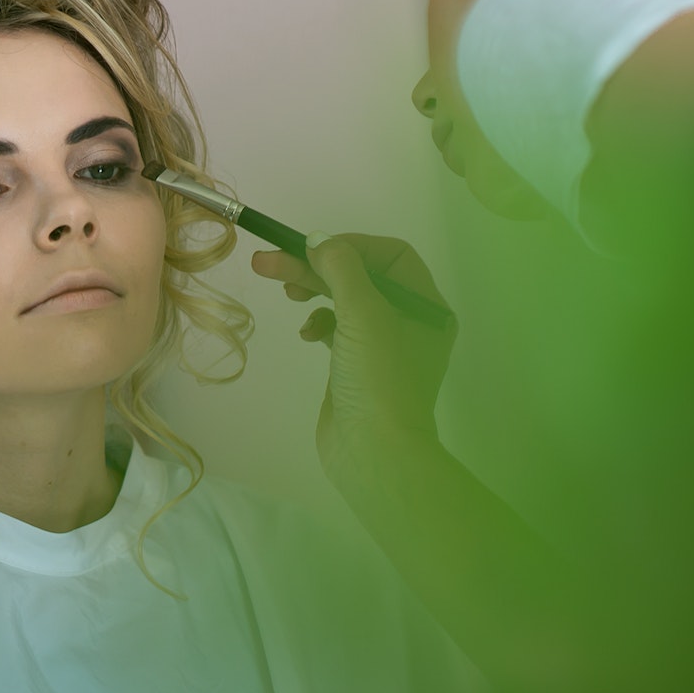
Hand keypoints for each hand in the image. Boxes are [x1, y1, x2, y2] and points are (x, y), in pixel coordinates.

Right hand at [251, 233, 457, 478]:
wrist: (373, 451)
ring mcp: (382, 345)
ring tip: (284, 293)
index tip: (310, 249)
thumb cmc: (379, 378)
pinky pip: (336, 328)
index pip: (390, 255)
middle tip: (268, 262)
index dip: (350, 246)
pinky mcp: (357, 365)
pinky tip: (307, 335)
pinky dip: (318, 324)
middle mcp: (409, 321)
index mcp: (425, 306)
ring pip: (343, 300)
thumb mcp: (364, 314)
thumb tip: (319, 241)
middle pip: (360, 276)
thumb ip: (341, 268)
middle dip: (315, 266)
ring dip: (312, 291)